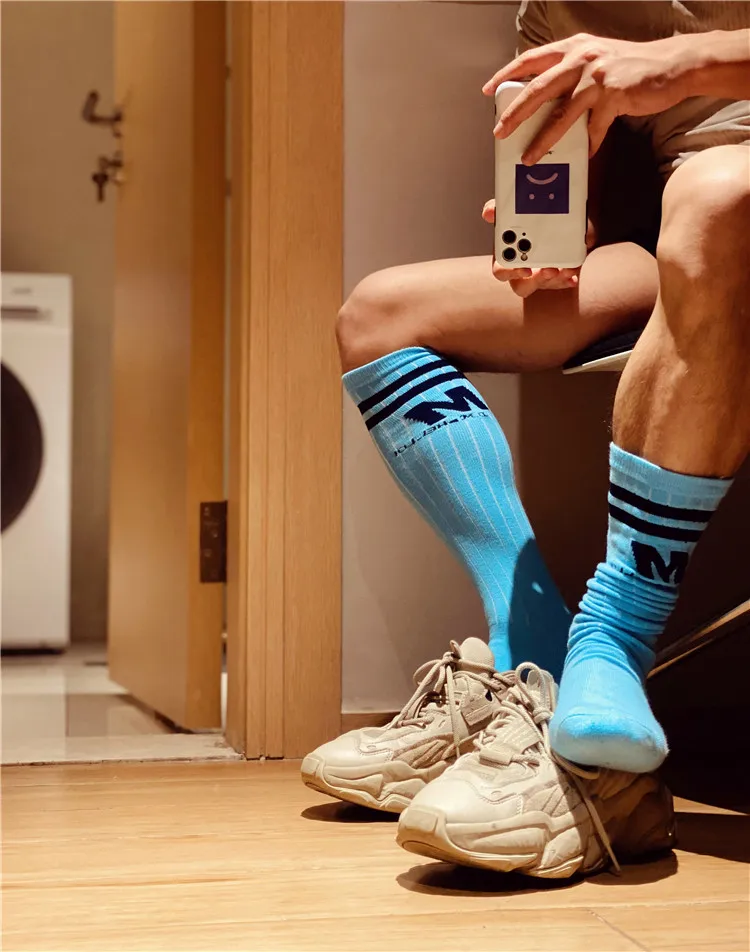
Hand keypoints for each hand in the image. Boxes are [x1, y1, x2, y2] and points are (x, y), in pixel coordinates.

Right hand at [482, 200, 593, 297]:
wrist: (554, 216)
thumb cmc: (527, 217)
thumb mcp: (515, 210)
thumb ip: (500, 210)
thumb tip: (488, 212)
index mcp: (507, 256)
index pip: (502, 271)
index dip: (511, 272)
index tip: (525, 267)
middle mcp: (520, 270)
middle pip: (522, 285)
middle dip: (537, 280)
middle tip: (549, 270)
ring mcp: (538, 275)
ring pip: (543, 285)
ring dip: (554, 280)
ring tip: (566, 270)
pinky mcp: (556, 276)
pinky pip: (560, 282)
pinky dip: (567, 279)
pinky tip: (573, 275)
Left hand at [483, 33, 693, 163]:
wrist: (672, 65)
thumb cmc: (631, 67)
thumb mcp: (596, 62)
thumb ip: (571, 76)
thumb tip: (545, 101)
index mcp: (573, 48)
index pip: (531, 59)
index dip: (507, 73)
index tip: (489, 89)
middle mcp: (582, 58)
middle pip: (538, 88)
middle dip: (515, 113)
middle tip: (498, 133)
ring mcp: (598, 76)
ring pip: (561, 113)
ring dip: (542, 139)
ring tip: (529, 157)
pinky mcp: (614, 95)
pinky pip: (594, 129)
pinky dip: (588, 145)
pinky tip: (583, 157)